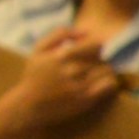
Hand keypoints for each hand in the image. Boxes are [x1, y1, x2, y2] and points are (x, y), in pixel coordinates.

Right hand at [0, 40, 123, 138]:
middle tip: (91, 65)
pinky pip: (109, 85)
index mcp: (61, 56)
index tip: (91, 52)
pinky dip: (109, 82)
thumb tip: (86, 32)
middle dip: (98, 60)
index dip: (95, 47)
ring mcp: (79, 86)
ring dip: (104, 70)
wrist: (28, 106)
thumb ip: (60, 34)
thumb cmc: (35, 75)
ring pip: (107, 70)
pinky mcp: (85, 100)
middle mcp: (71, 70)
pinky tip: (100, 83)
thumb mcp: (39, 49)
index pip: (95, 45)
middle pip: (101, 58)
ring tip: (95, 74)